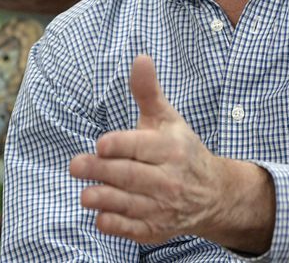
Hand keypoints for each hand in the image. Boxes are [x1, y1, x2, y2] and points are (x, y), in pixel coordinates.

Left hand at [69, 54, 274, 251]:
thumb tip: (140, 58)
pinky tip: (101, 216)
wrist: (213, 193)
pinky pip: (134, 230)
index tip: (100, 144)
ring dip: (105, 199)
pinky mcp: (157, 229)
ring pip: (130, 203)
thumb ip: (148, 92)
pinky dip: (117, 225)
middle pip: (131, 175)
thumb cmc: (181, 149)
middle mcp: (170, 178)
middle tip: (75, 165)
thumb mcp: (167, 119)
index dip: (120, 146)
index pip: (142, 147)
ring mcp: (164, 206)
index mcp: (172, 148)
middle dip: (101, 171)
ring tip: (85, 195)